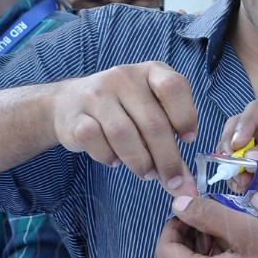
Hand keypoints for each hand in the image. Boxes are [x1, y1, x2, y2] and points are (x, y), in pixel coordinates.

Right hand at [50, 62, 197, 194]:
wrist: (69, 102)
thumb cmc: (123, 110)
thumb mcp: (151, 112)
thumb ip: (171, 143)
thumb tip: (187, 187)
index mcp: (150, 71)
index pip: (173, 87)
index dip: (186, 116)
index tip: (188, 140)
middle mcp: (123, 77)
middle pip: (153, 122)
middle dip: (167, 158)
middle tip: (172, 180)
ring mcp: (96, 95)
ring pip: (124, 134)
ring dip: (140, 161)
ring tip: (145, 172)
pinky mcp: (76, 117)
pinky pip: (97, 142)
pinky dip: (110, 158)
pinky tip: (115, 159)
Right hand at [221, 92, 257, 206]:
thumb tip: (250, 159)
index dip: (244, 125)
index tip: (238, 145)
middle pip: (240, 123)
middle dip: (232, 142)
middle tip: (229, 160)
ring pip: (236, 142)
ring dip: (231, 159)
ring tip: (235, 177)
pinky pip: (241, 161)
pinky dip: (236, 172)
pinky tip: (239, 185)